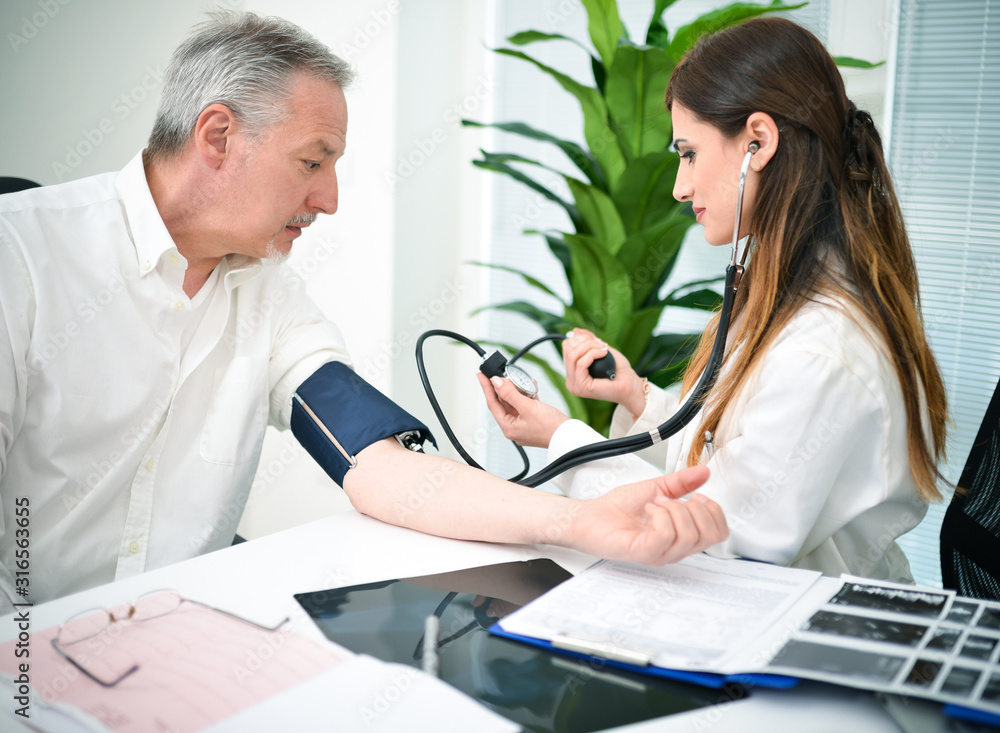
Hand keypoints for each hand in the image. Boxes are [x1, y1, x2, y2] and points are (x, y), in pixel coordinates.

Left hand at [477, 372, 568, 448]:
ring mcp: (523, 424)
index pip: (492, 404)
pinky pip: (525, 404)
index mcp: (509, 427)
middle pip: (503, 402)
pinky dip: (527, 395)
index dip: (486, 388)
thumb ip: (510, 394)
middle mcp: (514, 427)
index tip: (481, 375)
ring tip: (521, 380)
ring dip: (518, 390)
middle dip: (505, 387)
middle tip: (505, 374)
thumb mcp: (528, 407)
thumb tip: (496, 383)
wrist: (569, 436)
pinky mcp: (533, 420)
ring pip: (515, 402)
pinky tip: (531, 386)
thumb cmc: (551, 428)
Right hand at [563, 329, 645, 415]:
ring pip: (573, 356)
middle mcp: (571, 379)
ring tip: (604, 349)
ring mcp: (574, 385)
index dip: (580, 339)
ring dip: (590, 347)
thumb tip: (576, 331)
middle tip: (601, 344)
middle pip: (567, 350)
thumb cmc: (618, 370)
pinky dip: (593, 354)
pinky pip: (581, 363)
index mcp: (573, 372)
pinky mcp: (581, 387)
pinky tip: (604, 353)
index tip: (596, 340)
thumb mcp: (601, 350)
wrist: (630, 384)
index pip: (566, 348)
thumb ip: (589, 341)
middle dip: (585, 341)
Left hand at [563, 466, 727, 564]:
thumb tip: (704, 471)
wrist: (590, 516)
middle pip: (710, 536)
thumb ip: (681, 482)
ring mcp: (660, 552)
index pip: (719, 533)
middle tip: (674, 498)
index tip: (696, 495)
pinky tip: (650, 508)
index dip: (714, 511)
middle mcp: (674, 547)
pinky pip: (666, 536)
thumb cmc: (618, 508)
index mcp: (681, 535)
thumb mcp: (656, 488)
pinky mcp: (644, 552)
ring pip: (689, 536)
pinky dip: (661, 515)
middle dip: (697, 509)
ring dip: (674, 509)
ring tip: (656, 502)